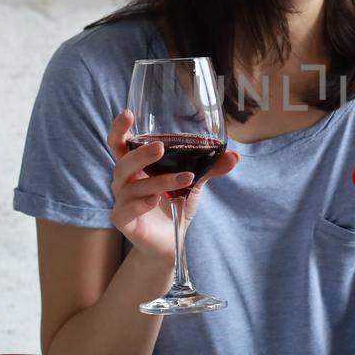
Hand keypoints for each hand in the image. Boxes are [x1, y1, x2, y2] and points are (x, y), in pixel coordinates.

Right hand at [106, 109, 239, 260]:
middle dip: (140, 153)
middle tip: (160, 147)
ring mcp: (122, 200)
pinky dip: (140, 203)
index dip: (119, 129)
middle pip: (123, 162)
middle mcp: (125, 180)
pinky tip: (154, 201)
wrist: (171, 241)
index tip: (128, 113)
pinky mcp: (123, 220)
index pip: (119, 143)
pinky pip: (125, 209)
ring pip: (133, 186)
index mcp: (136, 166)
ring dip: (159, 180)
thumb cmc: (175, 203)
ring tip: (185, 178)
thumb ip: (209, 168)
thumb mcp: (194, 182)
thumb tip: (234, 156)